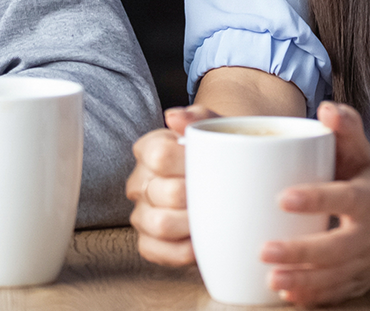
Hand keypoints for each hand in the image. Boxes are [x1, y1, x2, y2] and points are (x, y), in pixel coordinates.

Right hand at [127, 105, 217, 265]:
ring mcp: (141, 214)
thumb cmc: (221, 153)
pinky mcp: (148, 243)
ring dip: (192, 223)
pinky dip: (185, 249)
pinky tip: (202, 238)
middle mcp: (139, 182)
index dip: (189, 163)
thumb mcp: (216, 129)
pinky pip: (159, 251)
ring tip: (213, 217)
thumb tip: (174, 118)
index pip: (160, 155)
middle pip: (165, 192)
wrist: (230, 179)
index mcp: (149, 149)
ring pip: (160, 224)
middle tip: (221, 195)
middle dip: (198, 196)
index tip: (213, 166)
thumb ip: (198, 118)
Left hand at [262, 102, 369, 306]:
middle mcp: (369, 235)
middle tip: (265, 251)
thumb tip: (326, 109)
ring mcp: (364, 264)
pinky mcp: (357, 284)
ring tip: (271, 279)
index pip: (344, 198)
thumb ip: (347, 129)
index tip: (283, 198)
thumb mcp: (364, 154)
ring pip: (334, 278)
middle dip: (301, 252)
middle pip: (337, 249)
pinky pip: (336, 295)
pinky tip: (287, 296)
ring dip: (303, 281)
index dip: (316, 199)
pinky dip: (313, 298)